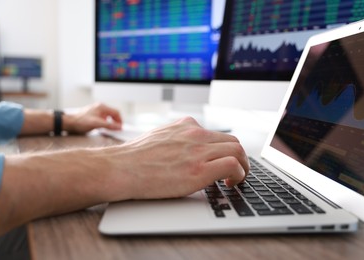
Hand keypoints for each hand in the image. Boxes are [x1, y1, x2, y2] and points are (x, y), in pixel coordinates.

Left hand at [63, 103, 121, 133]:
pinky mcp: (94, 116)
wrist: (69, 123)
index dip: (120, 120)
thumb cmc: (81, 122)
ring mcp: (97, 111)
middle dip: (116, 122)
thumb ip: (109, 125)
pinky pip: (103, 119)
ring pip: (108, 117)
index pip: (116, 112)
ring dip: (111, 123)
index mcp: (102, 107)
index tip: (120, 128)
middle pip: (113, 114)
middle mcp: (100, 108)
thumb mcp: (96, 124)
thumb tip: (119, 127)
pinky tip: (103, 129)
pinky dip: (105, 124)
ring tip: (110, 130)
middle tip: (116, 130)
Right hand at [101, 117, 249, 200]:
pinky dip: (239, 175)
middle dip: (239, 157)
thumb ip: (177, 138)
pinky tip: (230, 184)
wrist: (120, 168)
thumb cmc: (134, 157)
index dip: (225, 150)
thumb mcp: (159, 136)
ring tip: (237, 180)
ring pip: (238, 151)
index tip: (225, 160)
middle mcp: (195, 134)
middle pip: (232, 141)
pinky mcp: (198, 170)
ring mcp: (198, 151)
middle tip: (237, 171)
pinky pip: (233, 166)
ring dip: (243, 167)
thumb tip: (185, 148)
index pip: (217, 134)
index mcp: (185, 126)